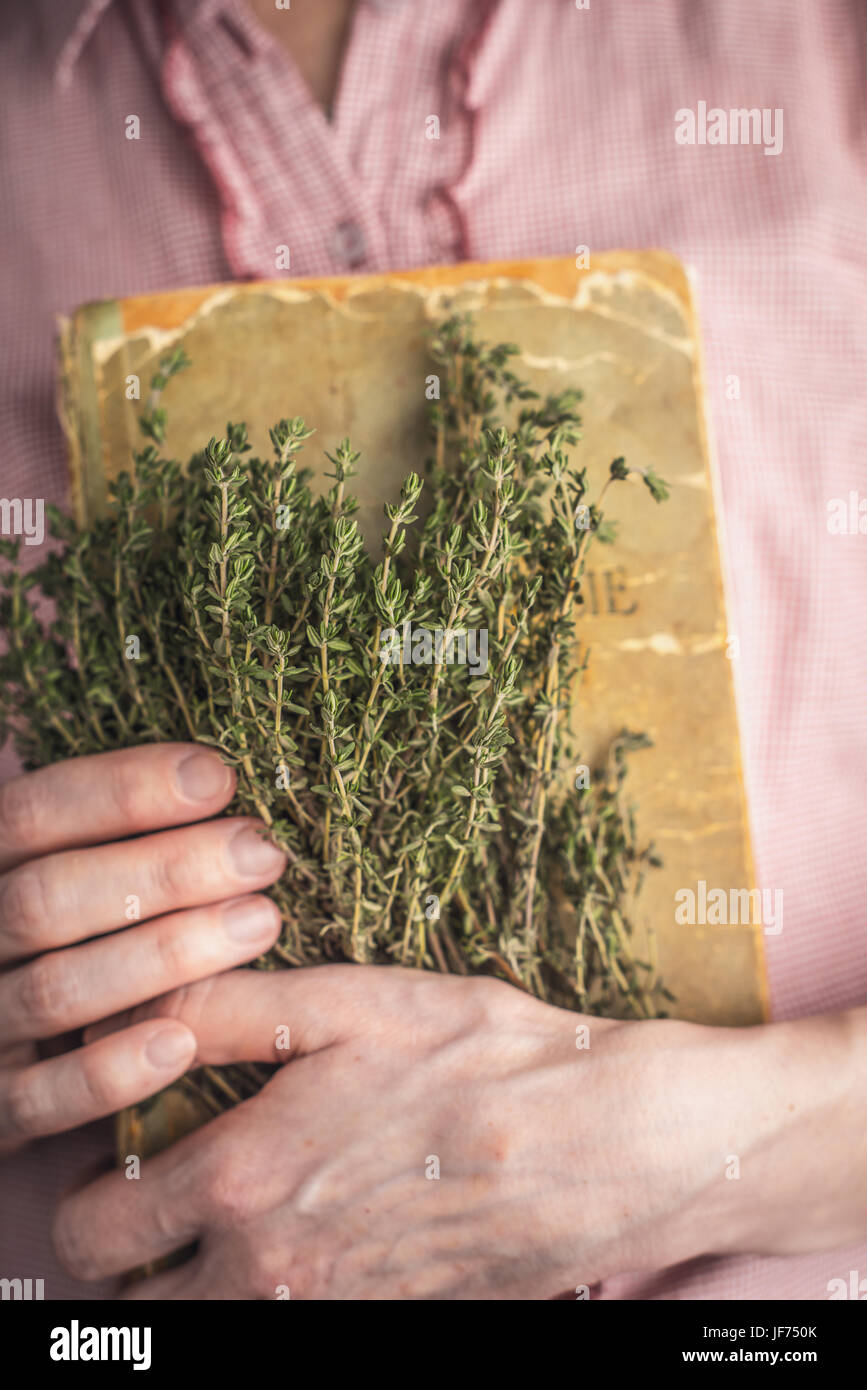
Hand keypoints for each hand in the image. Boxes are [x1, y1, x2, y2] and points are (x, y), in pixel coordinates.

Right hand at [0, 744, 284, 1153]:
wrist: (10, 1068)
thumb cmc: (67, 944)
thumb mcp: (67, 876)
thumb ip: (100, 829)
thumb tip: (192, 764)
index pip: (32, 813)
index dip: (123, 790)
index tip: (218, 777)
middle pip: (45, 897)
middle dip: (162, 871)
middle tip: (260, 853)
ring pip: (56, 990)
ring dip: (162, 955)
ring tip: (261, 923)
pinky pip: (43, 1099)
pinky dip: (110, 1071)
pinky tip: (182, 1041)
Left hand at [51, 966, 866, 1298]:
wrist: (609, 1143)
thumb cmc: (485, 1059)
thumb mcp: (357, 1001)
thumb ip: (235, 1006)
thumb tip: (149, 1003)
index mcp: (245, 1181)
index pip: (93, 1235)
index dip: (87, 1200)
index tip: (118, 1164)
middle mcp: (272, 1271)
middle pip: (134, 1309)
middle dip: (128, 1260)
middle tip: (167, 1197)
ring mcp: (330, 1316)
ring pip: (210, 1331)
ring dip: (200, 1285)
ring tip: (240, 1216)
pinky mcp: (386, 1331)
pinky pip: (292, 1335)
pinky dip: (277, 1299)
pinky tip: (320, 1235)